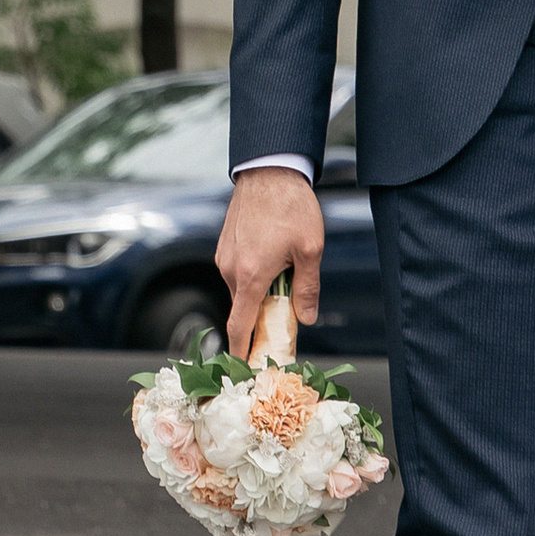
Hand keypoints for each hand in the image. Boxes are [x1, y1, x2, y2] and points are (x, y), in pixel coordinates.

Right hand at [217, 167, 323, 356]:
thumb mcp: (310, 249)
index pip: (239, 327)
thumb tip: (306, 319)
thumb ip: (307, 289)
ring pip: (241, 287)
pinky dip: (252, 272)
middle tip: (286, 311)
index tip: (245, 369)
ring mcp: (224, 254)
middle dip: (261, 315)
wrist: (270, 167)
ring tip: (285, 267)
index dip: (242, 352)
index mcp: (250, 276)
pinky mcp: (224, 242)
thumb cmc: (291, 206)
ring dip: (258, 289)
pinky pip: (237, 269)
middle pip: (243, 307)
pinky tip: (272, 252)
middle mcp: (230, 269)